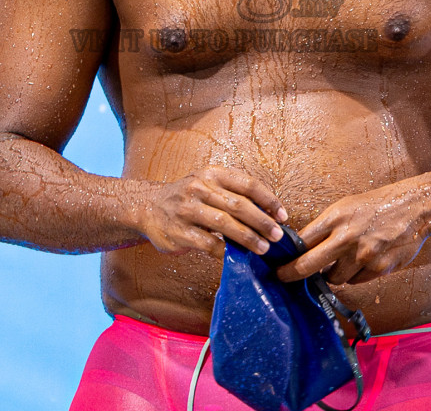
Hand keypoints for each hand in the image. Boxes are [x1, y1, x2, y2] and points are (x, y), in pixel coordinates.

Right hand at [133, 167, 288, 258]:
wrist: (148, 206)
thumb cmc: (188, 197)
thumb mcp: (208, 184)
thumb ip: (233, 193)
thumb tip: (268, 214)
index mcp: (212, 174)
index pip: (248, 184)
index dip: (269, 201)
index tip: (282, 216)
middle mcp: (199, 188)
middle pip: (239, 205)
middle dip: (262, 222)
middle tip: (277, 236)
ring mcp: (187, 209)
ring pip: (225, 224)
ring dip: (248, 238)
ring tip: (263, 248)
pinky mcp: (179, 232)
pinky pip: (208, 243)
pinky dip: (225, 251)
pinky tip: (237, 257)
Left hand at [277, 181, 430, 284]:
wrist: (413, 209)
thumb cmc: (375, 206)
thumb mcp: (345, 207)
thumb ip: (325, 228)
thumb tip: (304, 249)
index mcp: (335, 218)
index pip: (301, 242)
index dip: (287, 257)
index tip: (278, 266)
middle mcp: (346, 238)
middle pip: (309, 266)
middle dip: (292, 275)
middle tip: (284, 278)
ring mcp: (362, 255)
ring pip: (335, 278)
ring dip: (334, 273)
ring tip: (344, 259)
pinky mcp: (378, 269)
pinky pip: (356, 281)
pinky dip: (355, 275)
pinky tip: (363, 260)